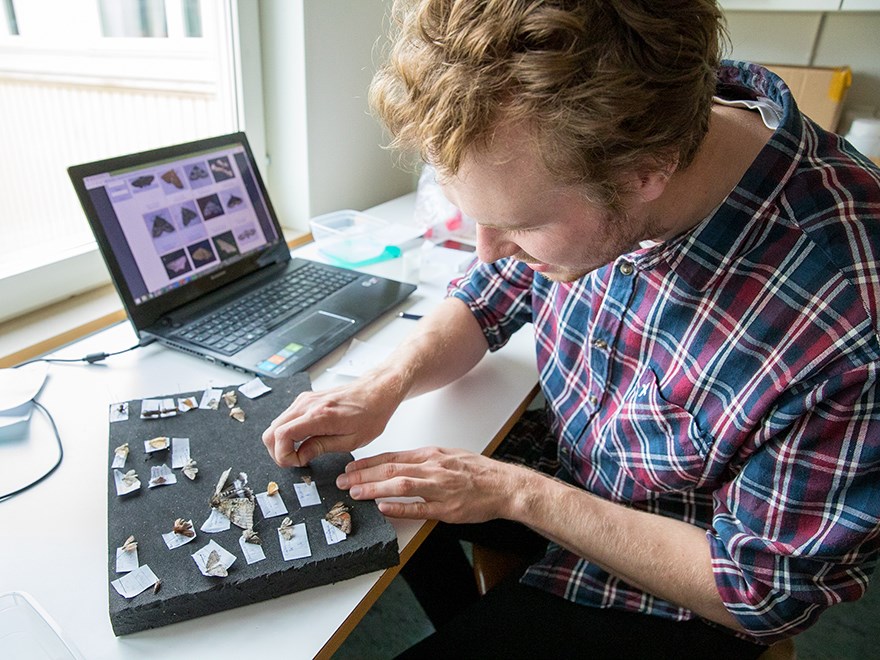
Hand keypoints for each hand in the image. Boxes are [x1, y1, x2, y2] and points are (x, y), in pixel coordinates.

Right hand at [262, 376, 403, 466]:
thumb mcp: (350, 441)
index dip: (283, 455)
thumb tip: (301, 456)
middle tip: (296, 462)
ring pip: (275, 425)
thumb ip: (321, 448)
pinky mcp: (306, 400)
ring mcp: (304, 400)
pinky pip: (286, 419)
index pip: (281, 435)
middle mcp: (307, 405)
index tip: (297, 463)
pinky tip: (305, 441)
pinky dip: (288, 433)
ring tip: (303, 453)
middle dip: (278, 452)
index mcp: (319, 416)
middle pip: (271, 431)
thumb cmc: (370, 414)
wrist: (377, 392)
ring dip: (282, 443)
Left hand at [335, 447, 527, 522]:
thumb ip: (424, 461)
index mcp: (431, 456)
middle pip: (391, 469)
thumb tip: (398, 465)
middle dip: (363, 475)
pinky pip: (420, 508)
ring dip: (375, 489)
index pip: (392, 457)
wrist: (504, 486)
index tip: (350, 467)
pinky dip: (400, 508)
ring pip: (401, 486)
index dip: (368, 462)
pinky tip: (384, 508)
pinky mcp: (447, 509)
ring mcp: (439, 489)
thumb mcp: (448, 456)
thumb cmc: (477, 472)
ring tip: (356, 492)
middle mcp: (432, 469)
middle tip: (342, 481)